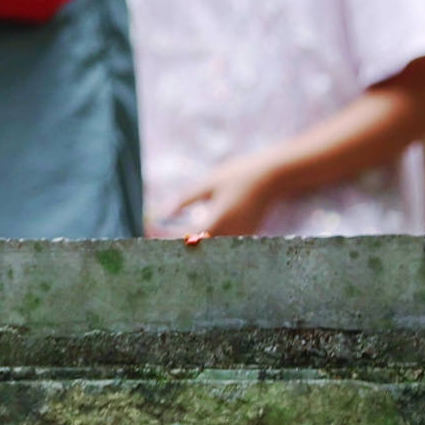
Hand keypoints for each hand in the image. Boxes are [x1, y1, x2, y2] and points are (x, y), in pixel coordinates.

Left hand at [151, 153, 283, 239]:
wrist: (273, 176)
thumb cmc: (239, 175)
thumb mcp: (209, 183)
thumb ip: (186, 200)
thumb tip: (163, 212)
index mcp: (217, 222)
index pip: (185, 240)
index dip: (166, 239)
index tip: (151, 234)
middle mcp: (229, 236)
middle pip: (197, 250)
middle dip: (177, 245)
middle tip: (157, 241)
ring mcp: (239, 239)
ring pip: (210, 250)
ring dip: (193, 246)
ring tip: (173, 240)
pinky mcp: (246, 237)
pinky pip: (222, 245)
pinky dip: (208, 242)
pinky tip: (196, 237)